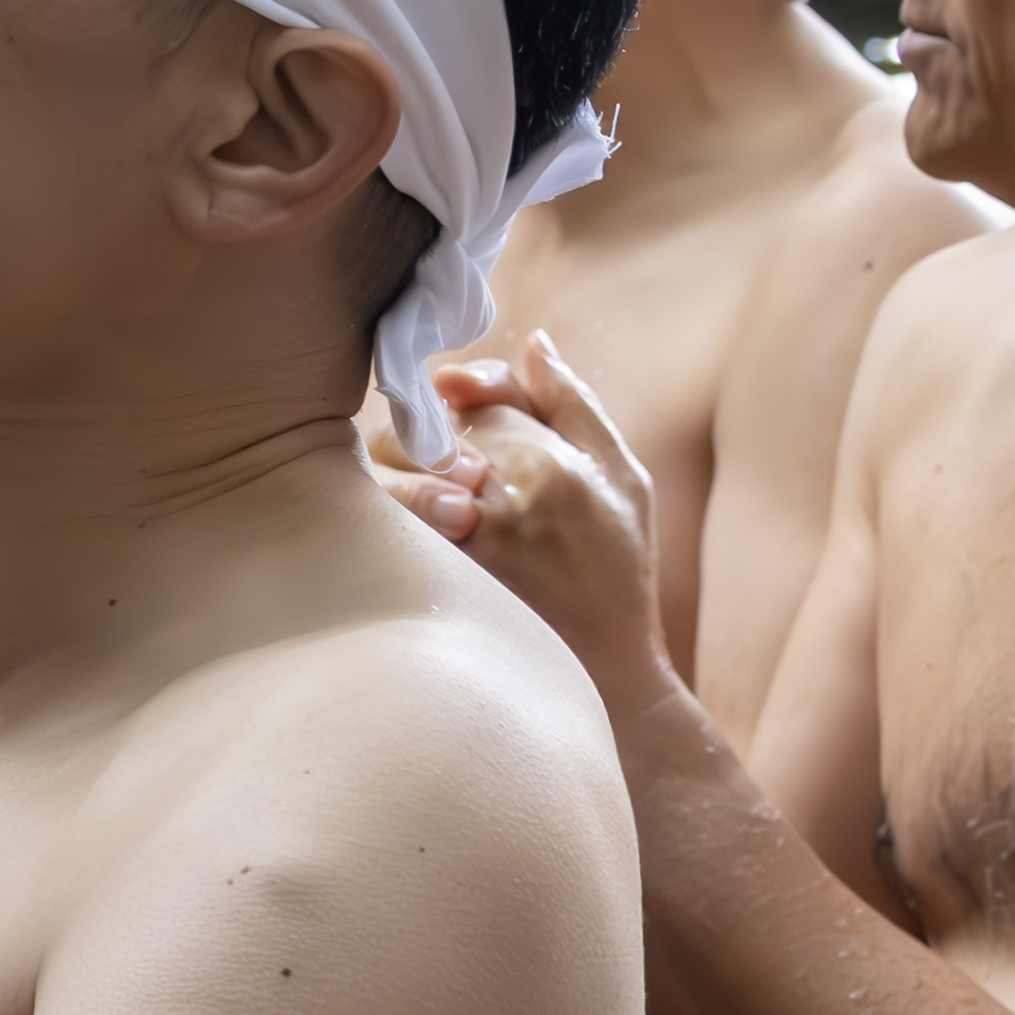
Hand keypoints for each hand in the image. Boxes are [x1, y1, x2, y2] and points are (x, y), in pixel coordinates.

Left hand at [390, 335, 669, 691]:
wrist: (604, 671)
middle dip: (426, 437)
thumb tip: (532, 343)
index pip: (482, 396)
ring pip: (397, 473)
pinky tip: (415, 533)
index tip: (454, 396)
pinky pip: (391, 527)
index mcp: (557, 463)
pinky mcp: (441, 580)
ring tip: (437, 502)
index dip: (463, 389)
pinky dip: (391, 518)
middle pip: (432, 431)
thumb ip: (575, 405)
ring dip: (401, 478)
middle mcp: (510, 496)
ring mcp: (469, 542)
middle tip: (445, 462)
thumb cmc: (617, 571)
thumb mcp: (623, 479)